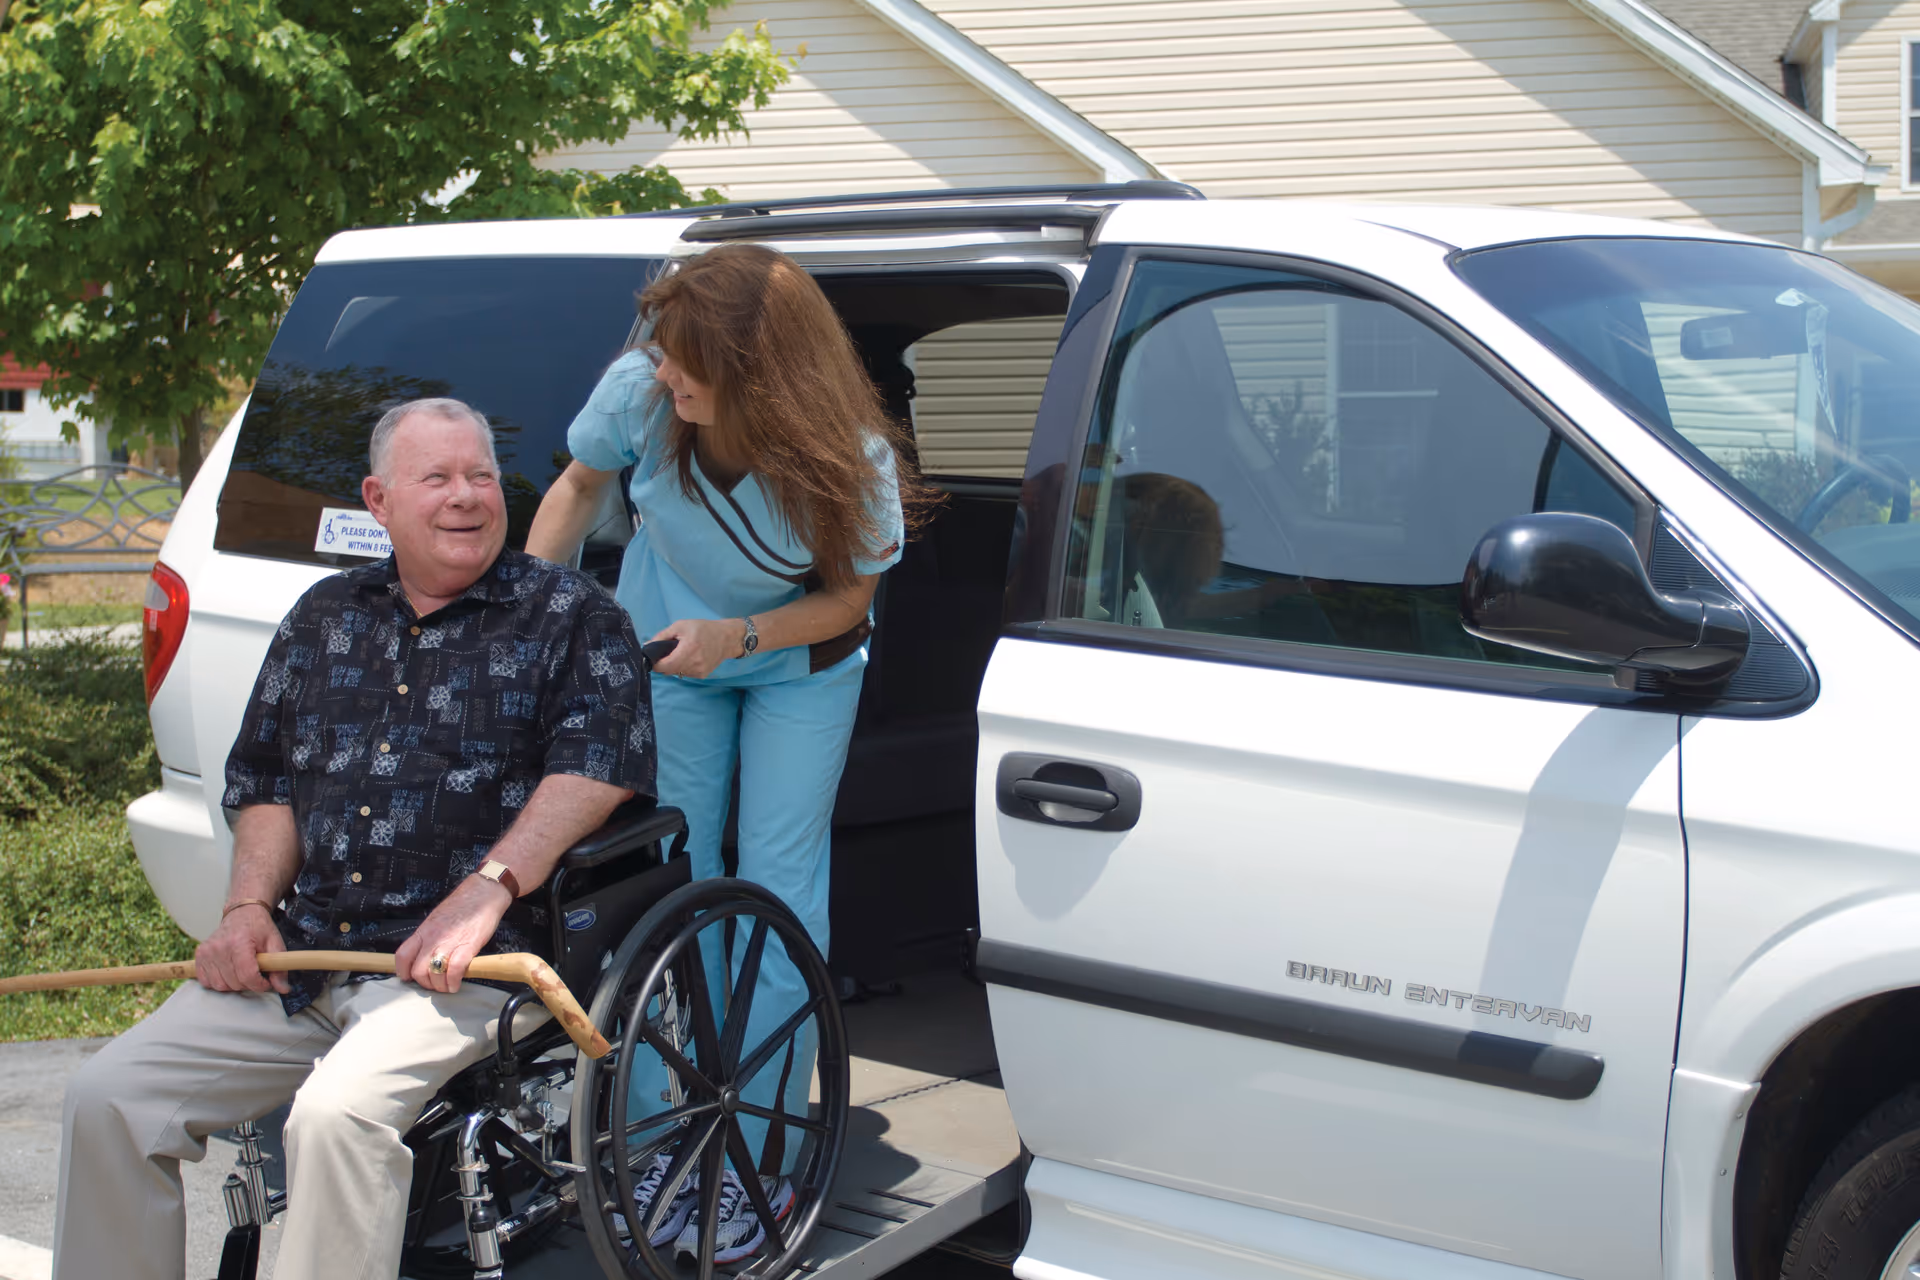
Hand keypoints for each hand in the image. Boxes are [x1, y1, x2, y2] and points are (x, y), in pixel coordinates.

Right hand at [195, 904, 288, 995]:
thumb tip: (283, 988)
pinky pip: (206, 981)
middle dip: (248, 984)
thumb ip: (279, 967)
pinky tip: (228, 972)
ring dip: (233, 984)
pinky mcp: (200, 955)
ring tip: (242, 971)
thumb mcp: (275, 943)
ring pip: (220, 985)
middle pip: (234, 983)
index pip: (247, 976)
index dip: (259, 984)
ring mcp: (207, 952)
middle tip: (255, 973)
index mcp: (239, 942)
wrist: (242, 913)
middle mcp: (219, 948)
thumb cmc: (258, 927)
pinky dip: (218, 981)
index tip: (266, 982)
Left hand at [394, 875, 512, 993]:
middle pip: (417, 971)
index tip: (410, 978)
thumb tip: (426, 954)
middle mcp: (433, 938)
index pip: (403, 956)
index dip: (403, 972)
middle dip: (425, 984)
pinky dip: (454, 983)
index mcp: (424, 930)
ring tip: (447, 986)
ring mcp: (449, 942)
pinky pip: (455, 971)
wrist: (484, 891)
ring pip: (433, 974)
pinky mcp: (468, 946)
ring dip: (440, 986)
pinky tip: (456, 984)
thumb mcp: (437, 918)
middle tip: (435, 984)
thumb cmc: (464, 904)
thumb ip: (430, 936)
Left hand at [649, 617, 747, 678]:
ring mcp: (699, 671)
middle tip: (668, 652)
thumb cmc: (703, 629)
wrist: (726, 638)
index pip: (664, 666)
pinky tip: (690, 657)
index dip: (656, 663)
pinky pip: (685, 674)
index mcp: (688, 650)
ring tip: (682, 653)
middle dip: (664, 663)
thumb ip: (662, 636)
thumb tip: (647, 646)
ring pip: (676, 673)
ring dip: (674, 665)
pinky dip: (683, 667)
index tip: (655, 656)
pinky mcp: (702, 675)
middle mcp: (694, 664)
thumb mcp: (680, 626)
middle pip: (668, 671)